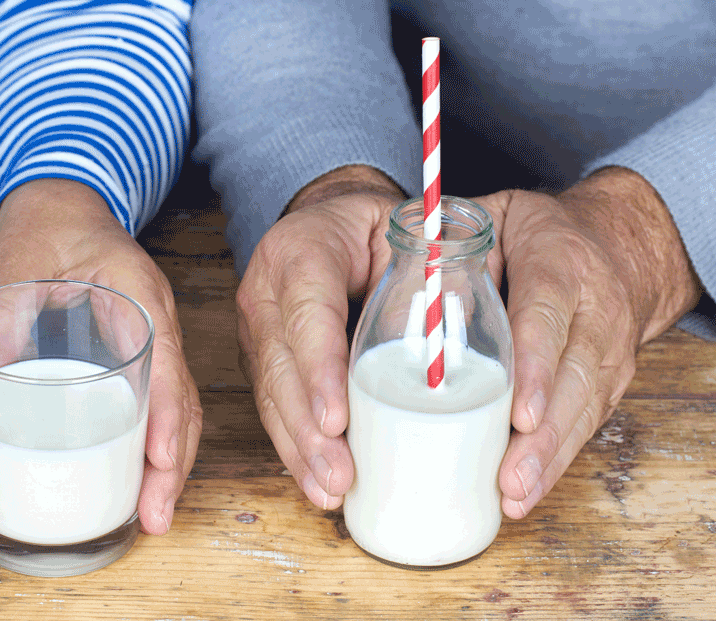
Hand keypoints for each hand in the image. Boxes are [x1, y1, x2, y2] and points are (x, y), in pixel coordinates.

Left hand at [0, 178, 201, 533]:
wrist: (64, 203)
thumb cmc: (48, 226)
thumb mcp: (18, 261)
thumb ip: (4, 312)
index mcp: (138, 295)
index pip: (165, 363)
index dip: (165, 417)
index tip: (159, 462)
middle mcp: (157, 321)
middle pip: (182, 401)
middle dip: (175, 463)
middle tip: (156, 516)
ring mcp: (154, 338)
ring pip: (178, 409)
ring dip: (171, 463)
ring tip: (153, 514)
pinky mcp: (141, 352)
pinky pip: (161, 404)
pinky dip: (157, 444)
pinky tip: (142, 478)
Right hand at [236, 165, 405, 508]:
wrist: (330, 224)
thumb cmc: (372, 229)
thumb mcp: (404, 231)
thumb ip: (428, 270)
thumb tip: (457, 329)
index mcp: (301, 250)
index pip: (307, 312)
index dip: (319, 369)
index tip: (338, 420)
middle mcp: (266, 290)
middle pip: (280, 365)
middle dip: (307, 428)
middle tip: (338, 474)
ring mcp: (258, 327)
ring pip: (270, 393)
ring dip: (298, 448)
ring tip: (329, 490)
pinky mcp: (263, 357)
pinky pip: (274, 404)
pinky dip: (296, 445)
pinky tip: (317, 478)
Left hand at [476, 166, 701, 517]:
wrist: (618, 245)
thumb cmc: (540, 234)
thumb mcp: (500, 218)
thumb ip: (456, 244)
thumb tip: (410, 281)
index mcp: (562, 265)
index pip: (548, 318)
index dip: (536, 369)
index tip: (519, 415)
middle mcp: (595, 311)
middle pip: (573, 379)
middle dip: (542, 437)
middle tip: (510, 478)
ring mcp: (609, 350)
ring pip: (584, 410)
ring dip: (550, 459)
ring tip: (515, 496)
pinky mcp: (610, 380)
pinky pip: (587, 423)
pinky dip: (558, 459)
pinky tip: (528, 489)